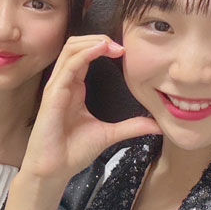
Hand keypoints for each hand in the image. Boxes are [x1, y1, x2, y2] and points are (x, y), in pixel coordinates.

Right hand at [21, 35, 160, 183]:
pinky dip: (85, 54)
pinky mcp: (53, 95)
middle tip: (122, 47)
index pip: (85, 54)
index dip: (104, 47)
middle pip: (76, 45)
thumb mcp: (109, 134)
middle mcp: (64, 83)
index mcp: (74, 87)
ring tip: (113, 45)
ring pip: (71, 49)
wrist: (54, 170)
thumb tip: (157, 126)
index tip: (125, 52)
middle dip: (99, 39)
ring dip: (93, 42)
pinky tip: (100, 50)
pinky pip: (68, 66)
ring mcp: (57, 87)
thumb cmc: (73, 151)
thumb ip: (131, 126)